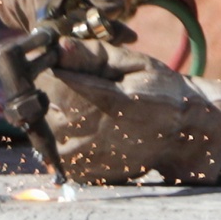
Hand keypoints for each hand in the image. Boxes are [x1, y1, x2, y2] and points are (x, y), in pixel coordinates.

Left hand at [37, 39, 220, 184]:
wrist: (181, 135)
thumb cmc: (159, 91)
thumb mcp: (133, 64)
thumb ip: (93, 55)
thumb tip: (58, 46)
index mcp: (98, 101)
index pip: (46, 80)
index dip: (48, 66)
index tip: (59, 60)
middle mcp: (83, 134)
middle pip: (39, 104)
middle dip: (51, 89)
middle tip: (80, 83)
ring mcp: (79, 158)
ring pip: (42, 127)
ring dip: (55, 112)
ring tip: (87, 105)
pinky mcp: (79, 173)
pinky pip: (54, 147)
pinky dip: (64, 134)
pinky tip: (89, 126)